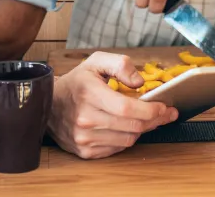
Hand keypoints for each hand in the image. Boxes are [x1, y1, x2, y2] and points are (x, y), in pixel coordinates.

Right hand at [48, 52, 176, 159]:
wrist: (49, 105)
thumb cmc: (76, 82)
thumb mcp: (96, 62)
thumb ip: (120, 64)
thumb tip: (140, 81)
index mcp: (89, 93)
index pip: (127, 108)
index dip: (151, 110)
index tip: (165, 106)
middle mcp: (85, 118)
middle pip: (131, 126)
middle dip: (154, 120)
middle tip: (165, 113)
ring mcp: (84, 138)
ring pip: (127, 139)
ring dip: (142, 130)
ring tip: (147, 119)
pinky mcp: (85, 151)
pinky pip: (117, 148)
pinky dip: (127, 138)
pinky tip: (128, 127)